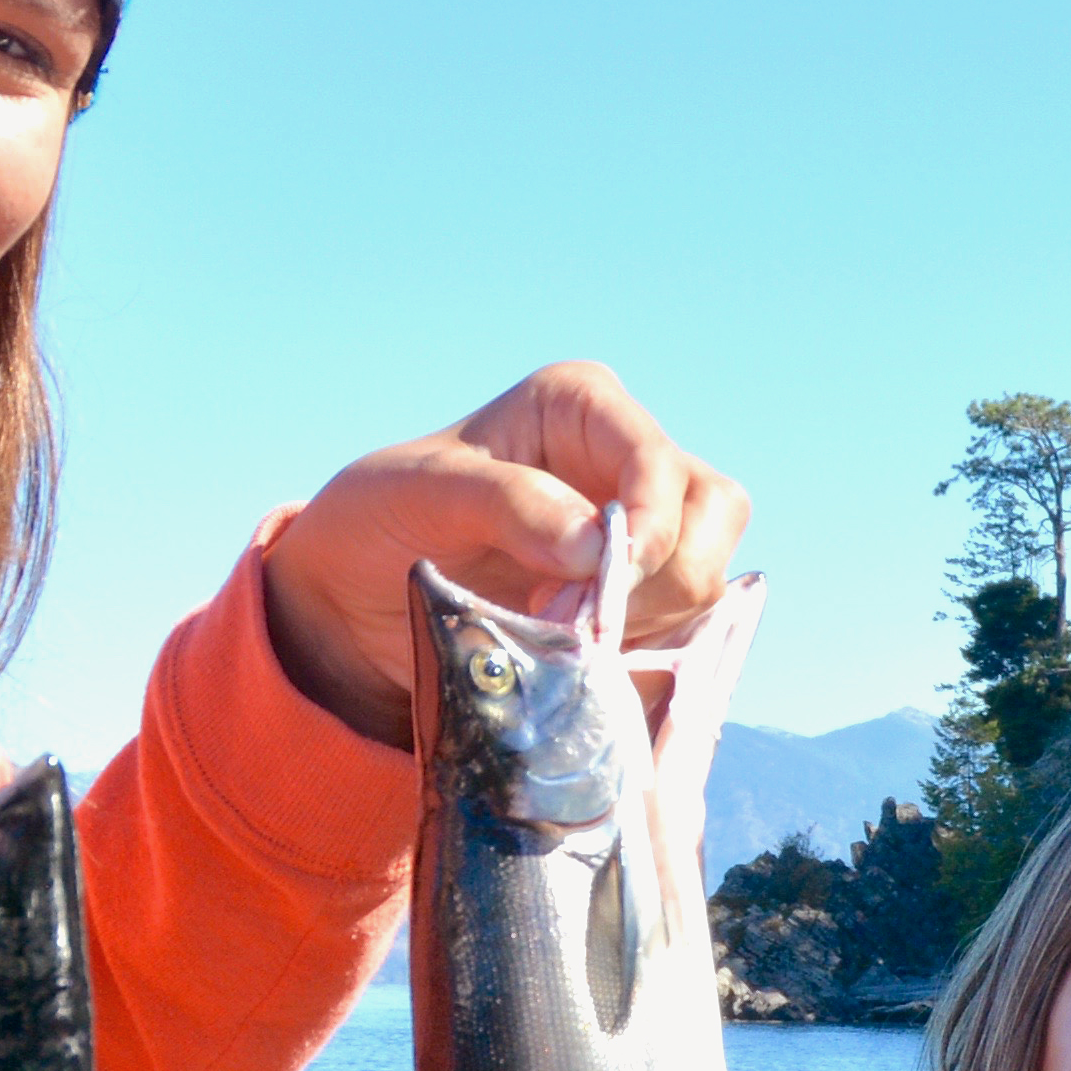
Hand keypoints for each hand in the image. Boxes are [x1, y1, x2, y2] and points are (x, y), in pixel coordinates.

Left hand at [258, 361, 752, 746]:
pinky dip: (651, 656)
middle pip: (713, 513)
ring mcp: (645, 531)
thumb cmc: (381, 517)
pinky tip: (584, 663)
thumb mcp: (419, 493)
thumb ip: (507, 502)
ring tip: (561, 639)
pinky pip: (689, 628)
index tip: (609, 579)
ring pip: (710, 574)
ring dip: (651, 623)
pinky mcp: (642, 596)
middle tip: (576, 623)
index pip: (657, 458)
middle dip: (660, 579)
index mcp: (582, 407)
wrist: (357, 595)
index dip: (654, 521)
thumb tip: (597, 545)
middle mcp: (627, 460)